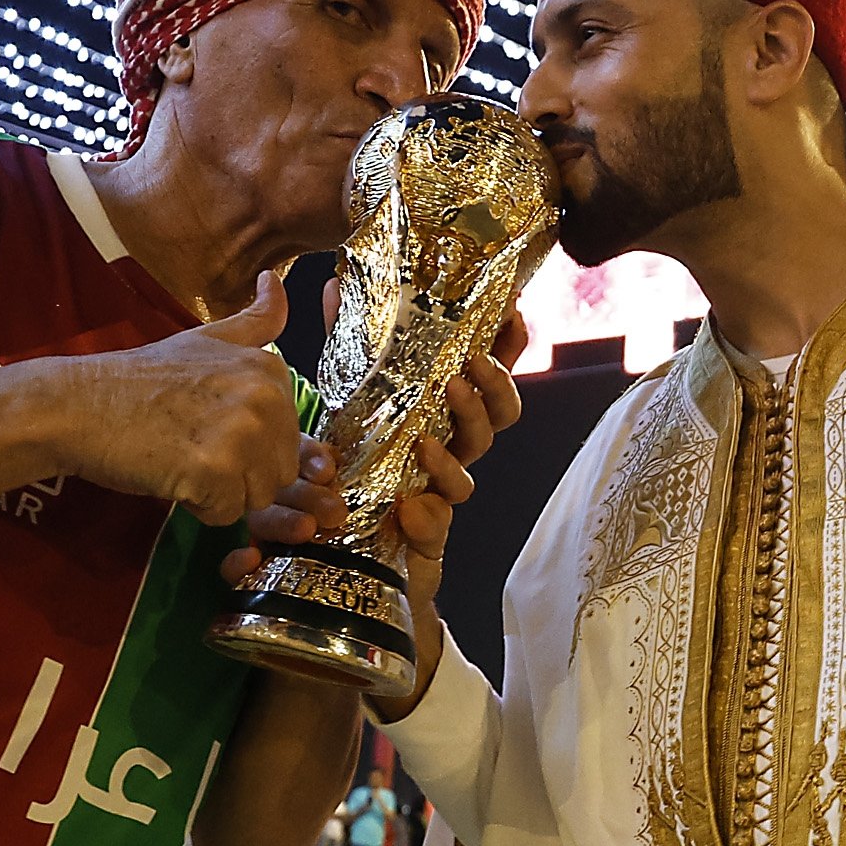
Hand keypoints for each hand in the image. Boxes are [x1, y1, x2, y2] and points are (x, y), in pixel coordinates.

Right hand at [45, 270, 304, 524]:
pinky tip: (170, 474)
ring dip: (221, 492)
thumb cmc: (140, 381)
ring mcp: (242, 433)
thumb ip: (253, 321)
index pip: (290, 439)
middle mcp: (265, 397)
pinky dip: (199, 507)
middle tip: (192, 444)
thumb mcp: (204, 339)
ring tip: (183, 458)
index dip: (248, 444)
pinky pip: (227, 514)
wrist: (77, 405)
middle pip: (280, 472)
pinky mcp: (214, 470)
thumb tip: (273, 279)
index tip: (207, 423)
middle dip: (240, 473)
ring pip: (258, 497)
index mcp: (270, 369)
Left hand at [375, 312, 527, 718]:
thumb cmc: (349, 476)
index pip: (485, 376)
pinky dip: (425, 511)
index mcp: (437, 416)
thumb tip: (333, 279)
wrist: (340, 566)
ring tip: (431, 430)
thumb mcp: (342, 405)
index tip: (512, 315)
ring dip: (459, 440)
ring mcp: (441, 494)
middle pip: (498, 417)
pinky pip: (438, 521)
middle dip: (491, 390)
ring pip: (473, 464)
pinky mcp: (426, 537)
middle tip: (467, 371)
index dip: (506, 349)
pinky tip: (408, 505)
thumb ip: (344, 346)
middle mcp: (448, 452)